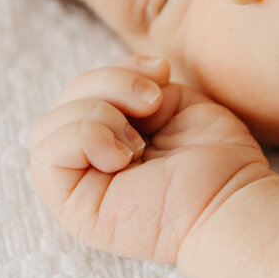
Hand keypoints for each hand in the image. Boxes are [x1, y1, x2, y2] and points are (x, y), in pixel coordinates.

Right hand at [28, 56, 270, 266]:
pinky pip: (46, 155)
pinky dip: (85, 137)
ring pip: (48, 125)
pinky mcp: (72, 208)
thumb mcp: (172, 101)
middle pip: (64, 100)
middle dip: (108, 84)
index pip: (83, 89)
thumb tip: (127, 72)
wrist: (232, 197)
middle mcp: (88, 161)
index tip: (161, 72)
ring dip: (98, 113)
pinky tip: (125, 156)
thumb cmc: (215, 156)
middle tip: (153, 103)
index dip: (116, 69)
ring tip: (141, 140)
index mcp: (109, 137)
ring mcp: (78, 186)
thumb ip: (135, 83)